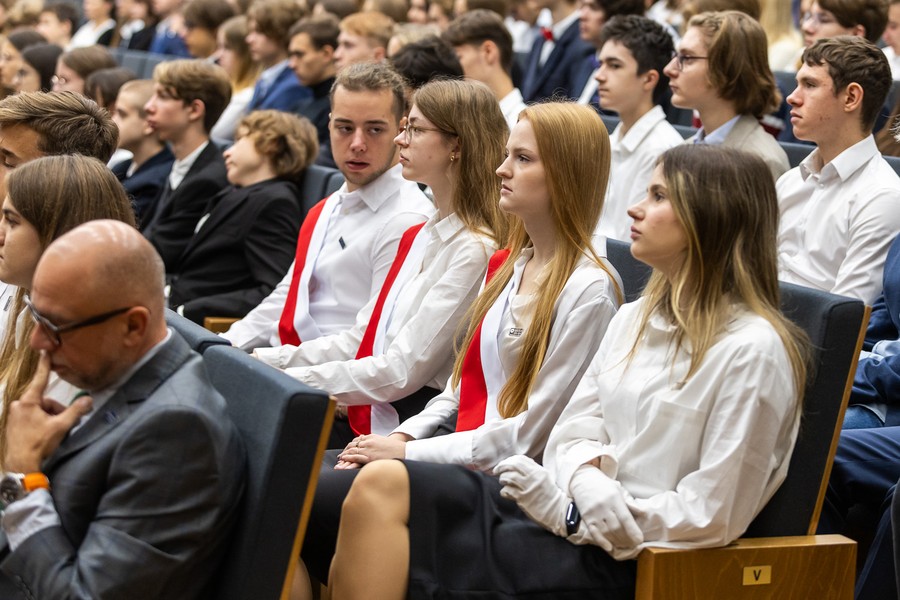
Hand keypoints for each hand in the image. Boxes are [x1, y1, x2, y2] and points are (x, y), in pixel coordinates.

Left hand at [4, 352, 92, 471]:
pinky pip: (32, 417)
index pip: (40, 379)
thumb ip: (76, 411)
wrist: (21, 465)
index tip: (45, 351)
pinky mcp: (13, 425)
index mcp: (28, 402)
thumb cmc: (39, 443)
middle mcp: (18, 405)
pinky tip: (45, 434)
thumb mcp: (61, 426)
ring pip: (39, 410)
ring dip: (50, 417)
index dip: (44, 365)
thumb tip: (89, 400)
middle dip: (56, 410)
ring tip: (55, 432)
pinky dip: (41, 423)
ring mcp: (14, 415)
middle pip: (44, 400)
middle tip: (64, 423)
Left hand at [335, 433, 407, 468]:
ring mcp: (368, 449)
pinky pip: (355, 457)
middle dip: (346, 450)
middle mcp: (368, 441)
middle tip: (341, 455)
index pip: (357, 440)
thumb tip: (368, 443)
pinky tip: (343, 459)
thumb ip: (374, 442)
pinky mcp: (369, 457)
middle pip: (353, 445)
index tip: (347, 449)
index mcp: (372, 437)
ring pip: (352, 451)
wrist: (403, 451)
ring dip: (344, 455)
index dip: (351, 445)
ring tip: (340, 459)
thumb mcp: (383, 441)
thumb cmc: (395, 449)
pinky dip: (348, 458)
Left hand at [494, 455, 569, 537]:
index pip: (520, 459)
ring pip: (508, 477)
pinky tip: (506, 493)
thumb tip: (518, 465)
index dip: (510, 460)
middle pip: (512, 465)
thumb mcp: (545, 478)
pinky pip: (507, 491)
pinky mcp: (523, 499)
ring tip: (503, 482)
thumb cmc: (551, 496)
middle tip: (497, 470)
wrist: (559, 512)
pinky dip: (504, 491)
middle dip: (502, 466)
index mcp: (539, 471)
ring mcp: (528, 488)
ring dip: (502, 479)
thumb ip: (533, 471)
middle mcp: (533, 477)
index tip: (505, 464)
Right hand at [569, 464, 642, 550]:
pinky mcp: (586, 517)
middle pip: (616, 528)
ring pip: (606, 532)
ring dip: (617, 542)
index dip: (633, 531)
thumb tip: (643, 513)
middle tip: (633, 544)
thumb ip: (630, 502)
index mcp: (614, 498)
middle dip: (627, 539)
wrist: (582, 479)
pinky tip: (609, 547)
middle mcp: (603, 506)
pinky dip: (602, 542)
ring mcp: (594, 513)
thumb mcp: (618, 489)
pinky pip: (594, 533)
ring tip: (624, 545)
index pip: (625, 518)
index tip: (639, 540)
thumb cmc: (604, 485)